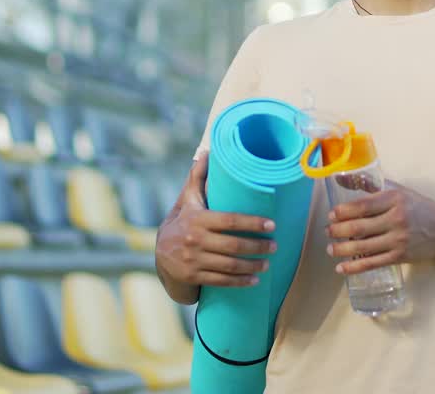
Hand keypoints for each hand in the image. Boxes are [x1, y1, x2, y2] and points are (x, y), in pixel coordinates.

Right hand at [156, 149, 277, 287]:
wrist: (159, 254)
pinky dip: (240, 282)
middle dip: (257, 247)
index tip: (272, 225)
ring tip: (267, 264)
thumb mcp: (188, 200)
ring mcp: (193, 260)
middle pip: (233, 245)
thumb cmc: (182, 222)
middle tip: (274, 246)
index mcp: (197, 219)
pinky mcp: (194, 276)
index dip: (253, 223)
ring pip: (229, 265)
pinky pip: (221, 281)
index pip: (230, 221)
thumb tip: (207, 152)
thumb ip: (198, 178)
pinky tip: (255, 280)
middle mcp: (194, 240)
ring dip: (252, 266)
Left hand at [325, 182, 434, 275]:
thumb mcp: (398, 191)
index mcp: (394, 199)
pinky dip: (355, 267)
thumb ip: (371, 186)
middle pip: (359, 228)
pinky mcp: (400, 256)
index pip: (362, 206)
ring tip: (330, 248)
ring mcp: (397, 240)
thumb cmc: (419, 207)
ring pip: (363, 247)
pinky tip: (341, 268)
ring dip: (342, 249)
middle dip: (338, 231)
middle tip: (327, 231)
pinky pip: (373, 263)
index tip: (331, 214)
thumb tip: (340, 179)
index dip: (343, 212)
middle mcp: (395, 219)